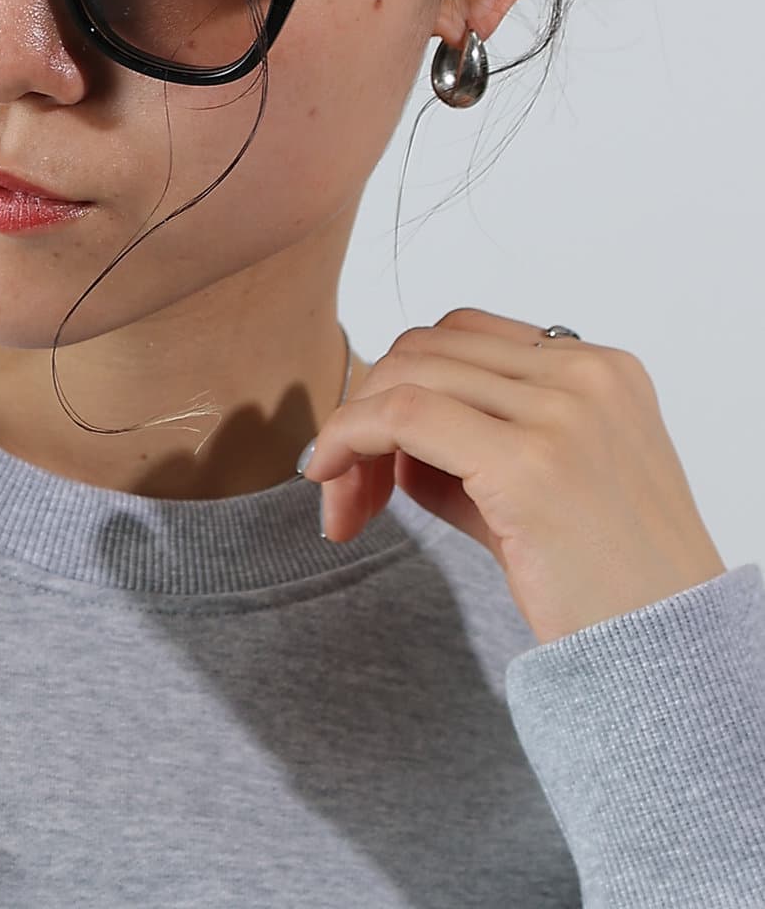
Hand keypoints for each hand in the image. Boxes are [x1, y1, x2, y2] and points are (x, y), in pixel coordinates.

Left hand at [301, 307, 728, 644]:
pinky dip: (346, 435)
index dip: (400, 383)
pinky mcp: (530, 462)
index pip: (463, 337)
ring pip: (405, 374)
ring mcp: (563, 413)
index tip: (370, 452)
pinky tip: (329, 480)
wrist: (669, 661)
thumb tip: (383, 434)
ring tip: (343, 504)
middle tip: (339, 485)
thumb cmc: (609, 587)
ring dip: (349, 431)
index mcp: (603, 368)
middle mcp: (587, 374)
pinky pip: (401, 414)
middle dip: (366, 407)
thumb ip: (470, 448)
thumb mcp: (541, 491)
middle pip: (426, 350)